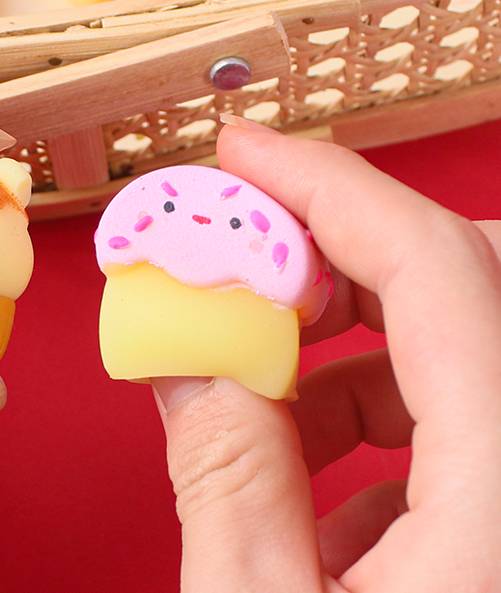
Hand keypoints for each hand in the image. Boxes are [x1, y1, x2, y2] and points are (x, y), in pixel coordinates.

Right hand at [151, 117, 500, 590]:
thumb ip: (224, 469)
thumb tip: (186, 344)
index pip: (436, 265)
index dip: (327, 186)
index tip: (242, 156)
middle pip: (465, 280)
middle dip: (341, 258)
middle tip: (245, 277)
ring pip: (465, 347)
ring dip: (357, 351)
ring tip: (265, 410)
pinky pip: (471, 424)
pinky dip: (389, 423)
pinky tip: (326, 501)